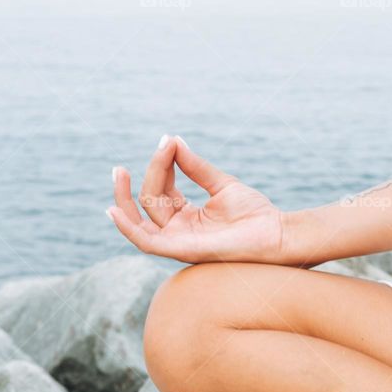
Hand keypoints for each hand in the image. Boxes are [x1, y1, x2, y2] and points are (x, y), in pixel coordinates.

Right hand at [107, 135, 284, 263]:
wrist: (276, 233)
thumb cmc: (256, 214)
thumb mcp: (222, 184)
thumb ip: (196, 167)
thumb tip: (173, 142)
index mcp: (187, 218)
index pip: (162, 190)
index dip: (162, 165)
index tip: (169, 141)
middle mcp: (179, 231)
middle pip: (149, 202)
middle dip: (146, 175)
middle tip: (149, 152)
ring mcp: (179, 242)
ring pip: (142, 219)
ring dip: (125, 198)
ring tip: (119, 173)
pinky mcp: (182, 250)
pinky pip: (146, 242)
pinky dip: (128, 228)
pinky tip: (114, 210)